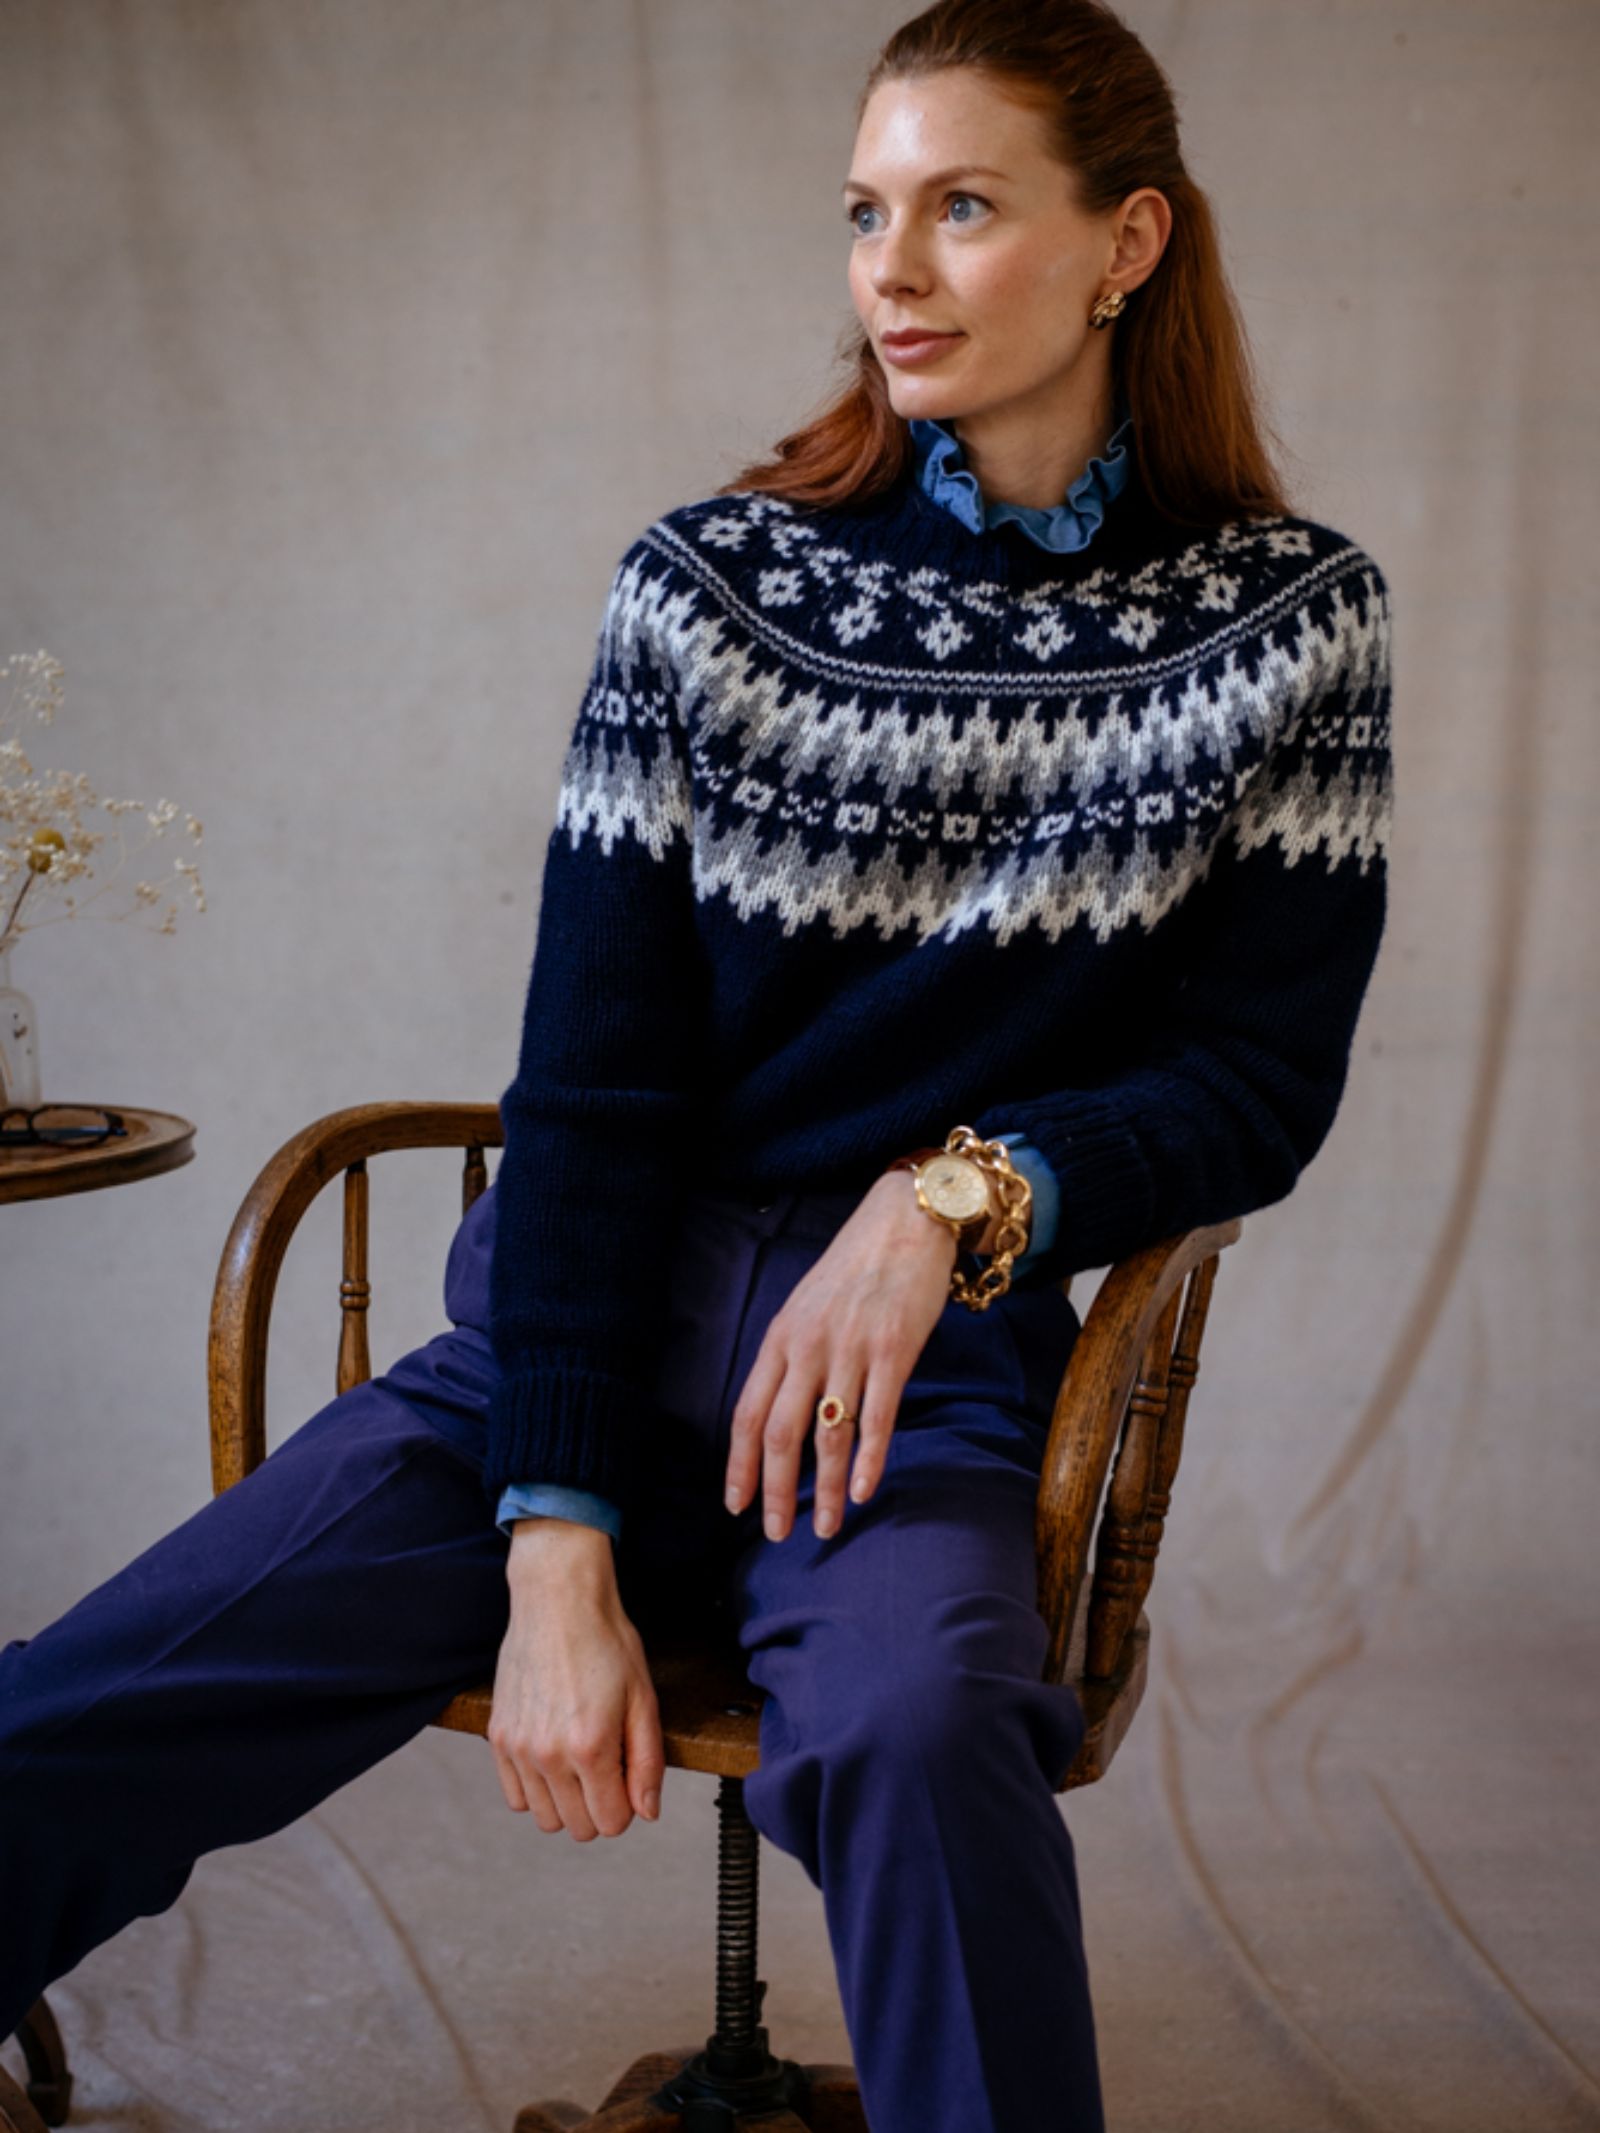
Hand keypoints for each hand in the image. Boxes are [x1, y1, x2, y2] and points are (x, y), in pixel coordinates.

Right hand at [488, 1521, 664, 1839]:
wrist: (558, 1600)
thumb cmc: (607, 1643)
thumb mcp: (643, 1698)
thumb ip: (648, 1762)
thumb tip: (647, 1813)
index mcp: (591, 1748)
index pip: (611, 1823)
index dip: (628, 1807)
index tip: (629, 1776)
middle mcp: (548, 1755)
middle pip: (578, 1827)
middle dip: (600, 1806)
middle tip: (608, 1765)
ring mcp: (518, 1748)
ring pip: (545, 1818)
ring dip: (567, 1802)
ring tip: (580, 1762)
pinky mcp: (498, 1737)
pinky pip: (515, 1796)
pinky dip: (536, 1789)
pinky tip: (553, 1758)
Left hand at [723, 1169, 961, 1542]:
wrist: (905, 1221)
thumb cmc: (856, 1268)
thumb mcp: (806, 1308)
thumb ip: (793, 1358)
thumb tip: (782, 1414)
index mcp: (780, 1338)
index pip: (746, 1414)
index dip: (739, 1466)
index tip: (735, 1506)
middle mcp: (808, 1347)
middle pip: (779, 1434)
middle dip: (775, 1492)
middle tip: (777, 1534)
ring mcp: (851, 1349)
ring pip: (828, 1435)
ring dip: (826, 1489)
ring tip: (826, 1526)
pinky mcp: (894, 1351)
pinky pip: (877, 1417)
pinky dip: (868, 1461)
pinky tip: (864, 1492)